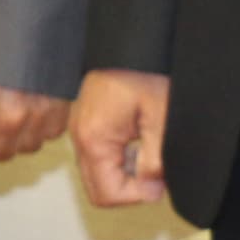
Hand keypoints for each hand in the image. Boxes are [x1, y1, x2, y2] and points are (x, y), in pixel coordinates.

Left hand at [0, 71, 70, 167]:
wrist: (22, 4)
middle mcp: (14, 118)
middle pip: (1, 154)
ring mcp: (42, 113)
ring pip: (27, 146)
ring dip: (17, 134)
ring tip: (9, 102)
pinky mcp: (64, 105)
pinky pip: (51, 133)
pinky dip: (41, 124)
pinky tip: (30, 100)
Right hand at [73, 69, 170, 207]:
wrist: (131, 43)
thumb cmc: (143, 72)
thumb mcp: (159, 119)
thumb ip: (154, 160)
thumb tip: (151, 188)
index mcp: (93, 138)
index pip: (106, 194)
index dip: (137, 196)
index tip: (158, 182)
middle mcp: (80, 137)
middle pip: (98, 189)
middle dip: (129, 189)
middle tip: (154, 173)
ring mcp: (80, 130)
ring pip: (97, 175)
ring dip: (124, 175)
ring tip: (147, 155)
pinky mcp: (86, 124)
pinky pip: (97, 157)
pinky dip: (118, 161)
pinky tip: (137, 144)